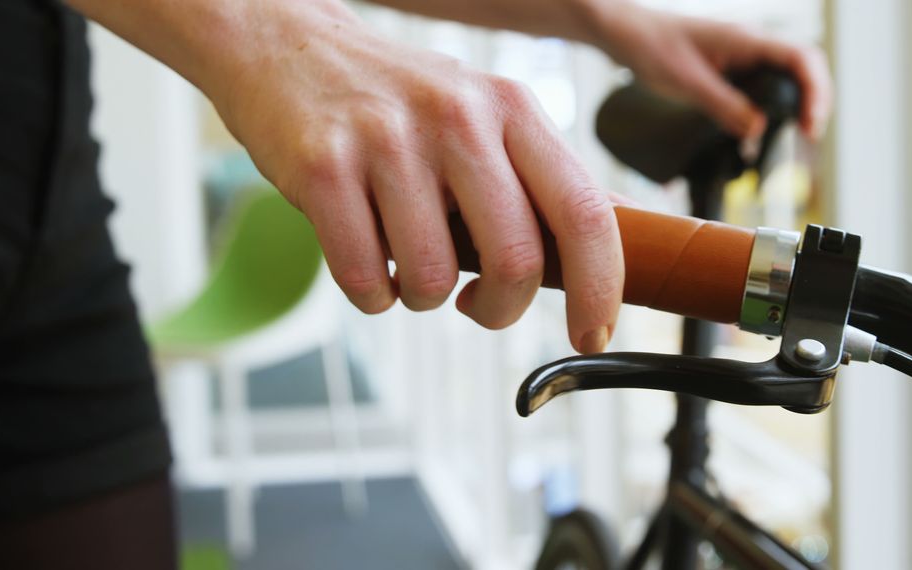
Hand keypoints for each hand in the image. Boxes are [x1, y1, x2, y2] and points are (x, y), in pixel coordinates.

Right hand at [203, 0, 622, 352]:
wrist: (286, 45)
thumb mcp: (487, 114)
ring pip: (434, 280)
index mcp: (512, 109)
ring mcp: (388, 139)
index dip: (598, 288)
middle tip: (480, 304)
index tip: (591, 333)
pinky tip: (369, 259)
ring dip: (422, 296)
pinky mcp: (322, 166)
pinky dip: (372, 294)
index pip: (585, 213)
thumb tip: (626, 224)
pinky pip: (365, 278)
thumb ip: (548, 174)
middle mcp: (458, 117)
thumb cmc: (401, 99)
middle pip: (515, 261)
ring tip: (407, 259)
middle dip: (500, 310)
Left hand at [592, 4, 832, 141]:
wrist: (625, 34)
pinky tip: (762, 128)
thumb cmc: (652, 48)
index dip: (815, 92)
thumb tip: (758, 130)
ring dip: (795, 103)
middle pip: (802, 67)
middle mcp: (751, 44)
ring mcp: (742, 54)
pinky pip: (762, 83)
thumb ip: (723, 105)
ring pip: (784, 76)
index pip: (801, 59)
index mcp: (746, 40)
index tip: (809, 126)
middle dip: (813, 100)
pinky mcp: (730, 67)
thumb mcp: (687, 83)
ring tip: (794, 135)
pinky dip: (772, 105)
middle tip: (807, 136)